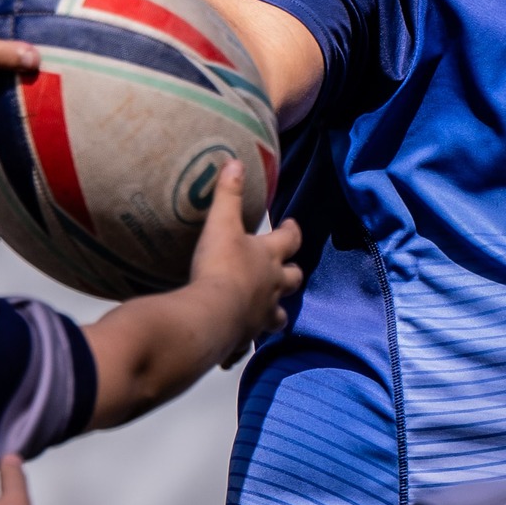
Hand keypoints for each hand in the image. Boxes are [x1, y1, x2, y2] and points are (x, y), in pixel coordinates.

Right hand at [191, 162, 301, 356]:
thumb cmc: (219, 266)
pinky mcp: (246, 337)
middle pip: (293, 279)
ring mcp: (262, 315)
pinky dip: (245, 339)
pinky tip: (237, 342)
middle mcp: (272, 287)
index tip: (292, 225)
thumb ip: (227, 194)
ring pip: (280, 315)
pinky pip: (249, 341)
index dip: (292, 231)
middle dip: (293, 273)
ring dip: (277, 311)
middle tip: (288, 269)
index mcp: (269, 257)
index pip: (290, 240)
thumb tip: (235, 162)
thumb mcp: (221, 224)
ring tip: (270, 310)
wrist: (211, 316)